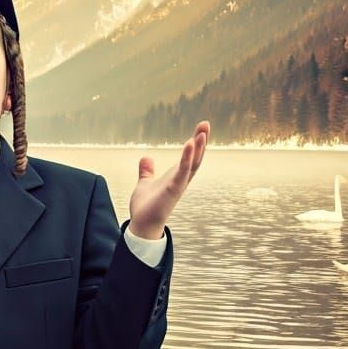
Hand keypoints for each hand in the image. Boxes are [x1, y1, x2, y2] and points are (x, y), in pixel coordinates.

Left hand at [128, 120, 209, 239]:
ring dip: (198, 147)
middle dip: (201, 141)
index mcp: (176, 177)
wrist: (142, 225)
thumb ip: (147, 171)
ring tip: (201, 132)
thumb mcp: (145, 183)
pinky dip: (187, 158)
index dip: (195, 143)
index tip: (201, 128)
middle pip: (196, 157)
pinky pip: (182, 172)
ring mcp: (179, 185)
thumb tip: (146, 158)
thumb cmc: (146, 207)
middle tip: (205, 124)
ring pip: (193, 164)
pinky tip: (189, 144)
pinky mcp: (173, 190)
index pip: (190, 157)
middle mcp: (181, 180)